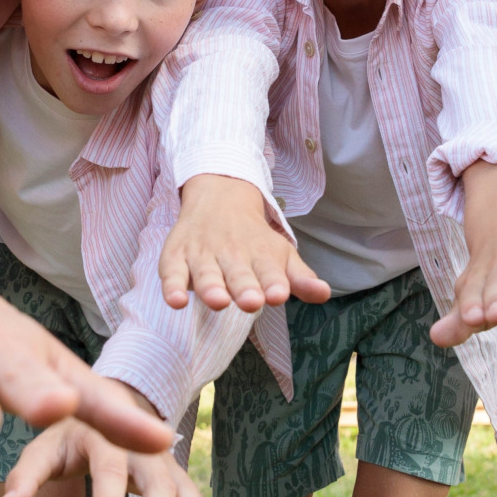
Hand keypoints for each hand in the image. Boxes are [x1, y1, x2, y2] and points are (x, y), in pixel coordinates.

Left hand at [1, 413, 216, 496]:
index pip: (109, 468)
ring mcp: (163, 462)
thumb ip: (26, 476)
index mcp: (105, 437)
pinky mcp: (176, 477)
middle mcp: (141, 447)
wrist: (103, 408)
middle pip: (156, 481)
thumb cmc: (67, 440)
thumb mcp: (44, 450)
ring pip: (184, 491)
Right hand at [158, 174, 329, 311]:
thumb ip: (300, 278)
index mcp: (261, 255)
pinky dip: (172, 285)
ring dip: (211, 287)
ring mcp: (202, 254)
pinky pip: (172, 271)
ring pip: (205, 273)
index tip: (279, 294)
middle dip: (245, 287)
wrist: (219, 195)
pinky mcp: (176, 256)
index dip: (275, 283)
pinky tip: (175, 301)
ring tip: (218, 301)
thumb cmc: (253, 238)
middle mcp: (232, 254)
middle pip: (238, 273)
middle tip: (252, 301)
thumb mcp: (280, 254)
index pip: (270, 270)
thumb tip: (324, 294)